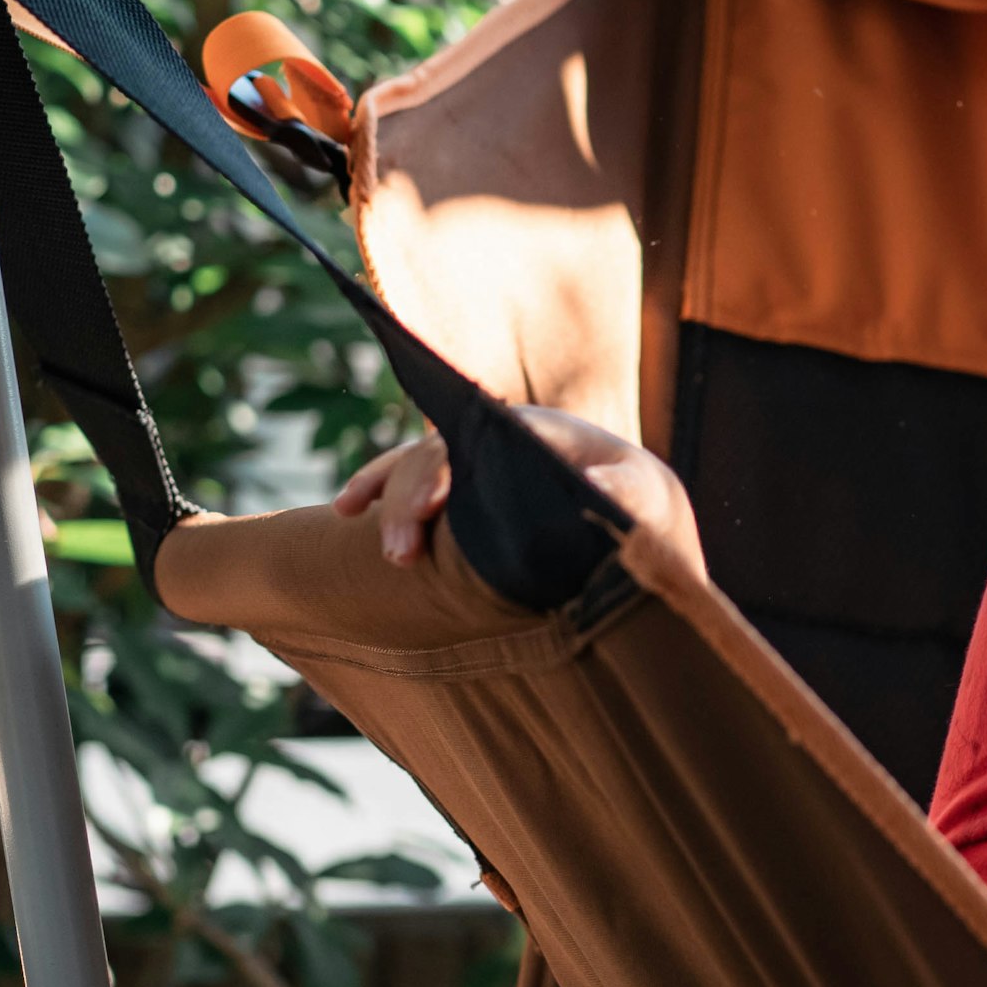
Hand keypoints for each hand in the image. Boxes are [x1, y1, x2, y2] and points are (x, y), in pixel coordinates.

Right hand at [335, 404, 687, 566]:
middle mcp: (493, 437)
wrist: (631, 506)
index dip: (448, 471)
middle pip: (436, 456)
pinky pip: (404, 480)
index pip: (478, 440)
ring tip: (389, 555)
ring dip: (389, 504)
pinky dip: (374, 490)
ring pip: (413, 468)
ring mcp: (470, 461)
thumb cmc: (636, 502)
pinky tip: (345, 512)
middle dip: (411, 500)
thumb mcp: (641, 496)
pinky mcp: (456, 488)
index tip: (430, 509)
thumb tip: (593, 486)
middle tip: (401, 555)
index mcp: (535, 430)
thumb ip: (623, 492)